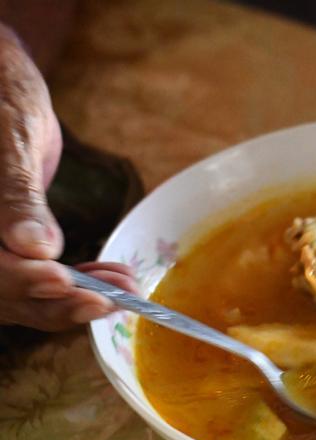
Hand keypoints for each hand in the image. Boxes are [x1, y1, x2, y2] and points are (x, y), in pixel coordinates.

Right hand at [1, 24, 134, 330]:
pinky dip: (75, 284)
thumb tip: (34, 248)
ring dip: (74, 297)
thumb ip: (14, 195)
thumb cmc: (1, 98)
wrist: (3, 86)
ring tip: (125, 288)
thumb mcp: (8, 137)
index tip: (64, 282)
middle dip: (58, 299)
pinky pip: (37, 278)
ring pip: (22, 294)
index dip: (19, 281)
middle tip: (113, 297)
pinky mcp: (9, 249)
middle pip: (2, 292)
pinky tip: (114, 280)